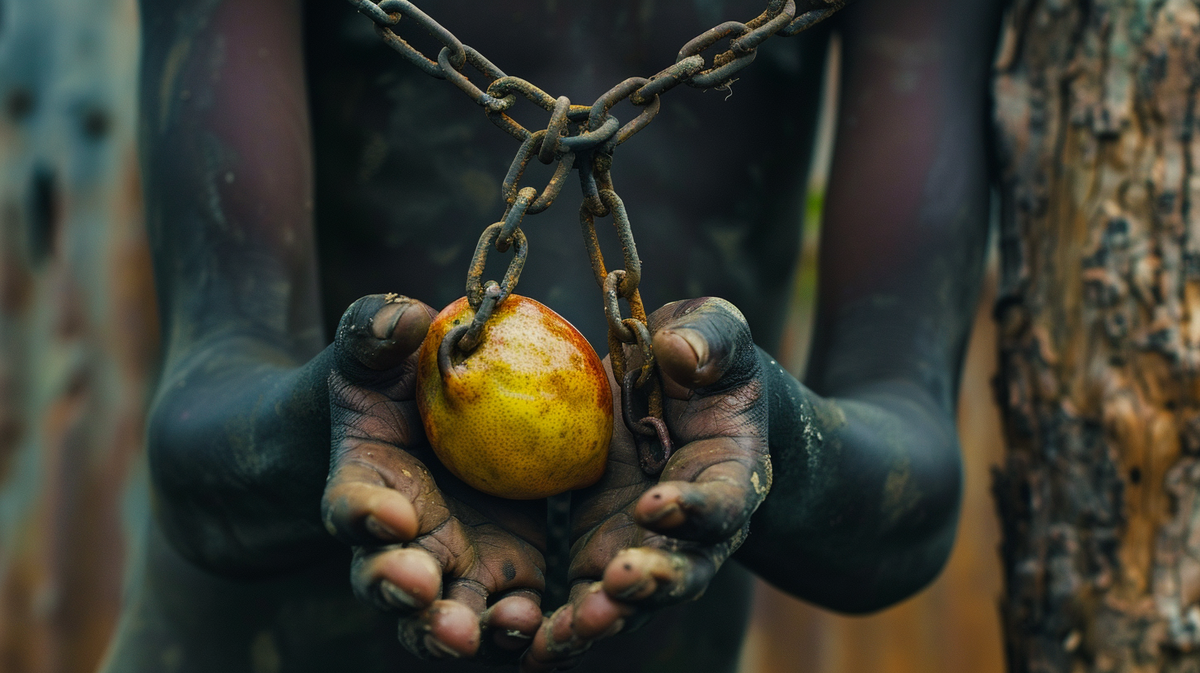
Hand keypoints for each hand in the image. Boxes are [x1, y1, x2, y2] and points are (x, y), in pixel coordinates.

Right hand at [321, 294, 547, 661]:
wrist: (425, 423)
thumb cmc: (391, 381)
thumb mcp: (377, 351)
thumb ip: (377, 332)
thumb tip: (403, 316)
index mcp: (363, 486)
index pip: (350, 503)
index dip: (364, 512)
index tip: (390, 512)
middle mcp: (400, 542)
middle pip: (389, 579)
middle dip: (402, 590)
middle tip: (422, 590)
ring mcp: (452, 566)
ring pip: (447, 613)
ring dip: (461, 625)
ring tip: (488, 628)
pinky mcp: (505, 574)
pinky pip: (510, 611)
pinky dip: (523, 628)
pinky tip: (546, 626)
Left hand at [522, 297, 771, 671]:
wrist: (677, 398)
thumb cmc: (701, 359)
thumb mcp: (713, 331)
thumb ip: (708, 337)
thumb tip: (680, 352)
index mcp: (731, 474)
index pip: (723, 502)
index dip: (696, 509)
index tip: (656, 504)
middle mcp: (695, 530)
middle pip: (682, 571)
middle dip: (650, 583)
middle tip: (616, 583)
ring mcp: (645, 548)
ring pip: (628, 599)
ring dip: (598, 619)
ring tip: (559, 636)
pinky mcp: (599, 555)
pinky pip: (580, 600)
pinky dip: (558, 629)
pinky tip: (525, 645)